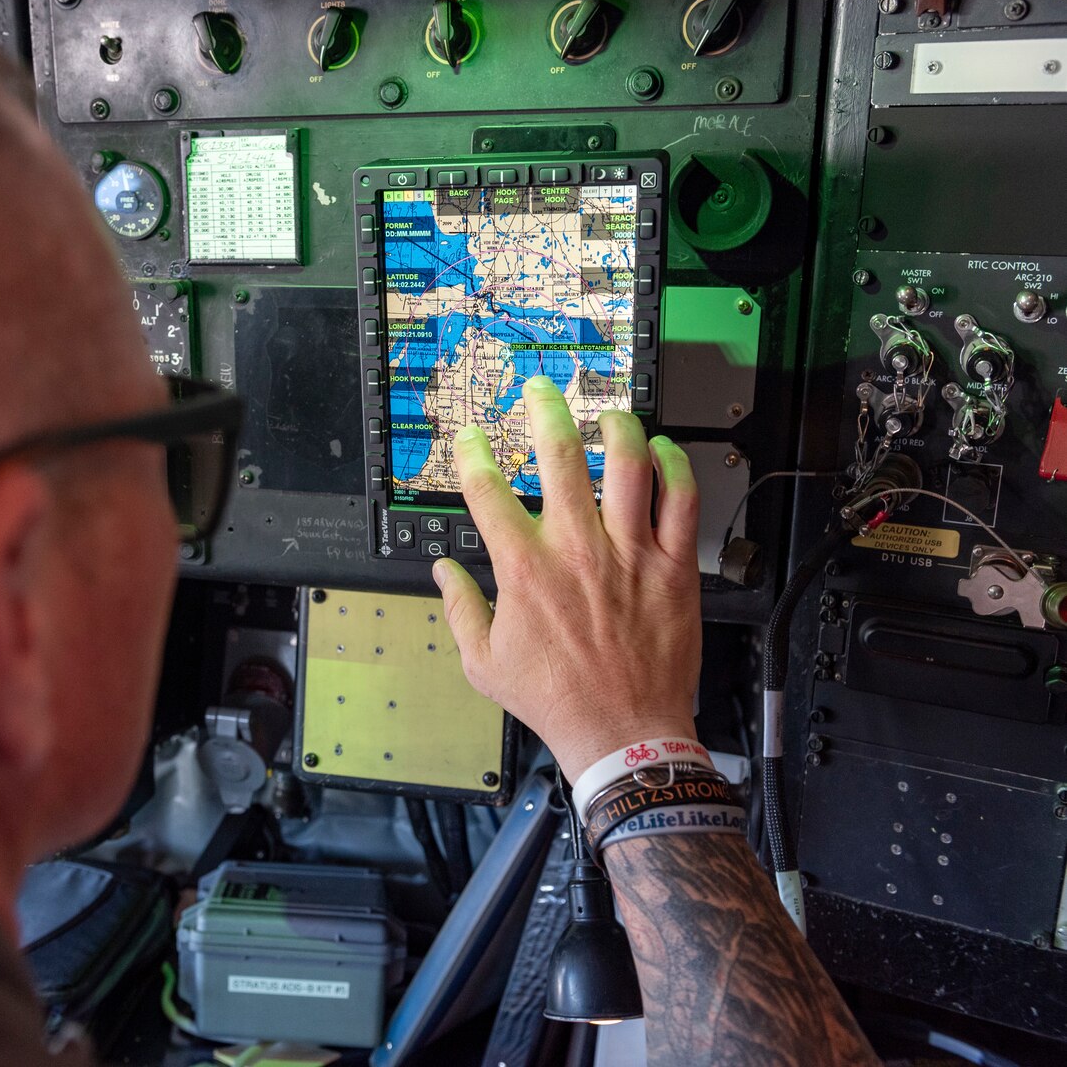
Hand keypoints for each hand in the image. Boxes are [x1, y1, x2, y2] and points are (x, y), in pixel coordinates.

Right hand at [433, 375, 701, 782]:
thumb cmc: (556, 700)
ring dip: (616, 427)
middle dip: (545, 411)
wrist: (621, 734)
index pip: (487, 490)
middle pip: (561, 455)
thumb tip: (443, 575)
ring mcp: (630, 554)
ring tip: (608, 415)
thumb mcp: (484, 662)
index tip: (472, 439)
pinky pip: (682, 500)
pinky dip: (675, 467)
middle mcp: (577, 550)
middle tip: (540, 392)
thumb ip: (460, 610)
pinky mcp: (673, 567)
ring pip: (629, 464)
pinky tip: (663, 453)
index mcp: (524, 570)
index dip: (473, 453)